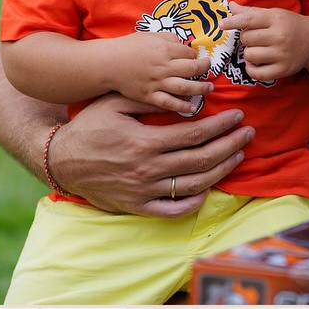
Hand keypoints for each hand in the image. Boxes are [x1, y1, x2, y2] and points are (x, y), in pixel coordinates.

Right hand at [48, 90, 253, 218]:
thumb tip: (182, 98)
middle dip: (230, 145)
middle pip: (202, 159)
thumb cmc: (88, 128)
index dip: (221, 126)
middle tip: (248, 133)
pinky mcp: (139, 206)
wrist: (60, 160)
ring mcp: (145, 191)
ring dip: (222, 170)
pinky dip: (196, 201)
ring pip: (195, 184)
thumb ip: (148, 101)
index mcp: (145, 142)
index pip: (195, 134)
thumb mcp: (113, 104)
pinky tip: (209, 188)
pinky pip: (175, 210)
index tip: (237, 117)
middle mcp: (148, 169)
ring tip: (238, 155)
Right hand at [115, 33, 211, 113]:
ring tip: (210, 88)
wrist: (107, 64)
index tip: (197, 57)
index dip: (196, 55)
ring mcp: (156, 83)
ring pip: (185, 87)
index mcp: (163, 50)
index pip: (189, 53)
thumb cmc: (128, 47)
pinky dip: (182, 106)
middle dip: (205, 69)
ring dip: (201, 89)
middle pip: (192, 69)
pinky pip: (169, 103)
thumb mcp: (149, 36)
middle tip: (209, 70)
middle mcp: (162, 67)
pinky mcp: (149, 96)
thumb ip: (168, 39)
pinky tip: (193, 107)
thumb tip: (185, 45)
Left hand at [225, 3, 308, 82]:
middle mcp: (280, 36)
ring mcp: (282, 54)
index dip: (233, 22)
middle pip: (247, 39)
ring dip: (249, 53)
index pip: (249, 19)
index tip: (222, 24)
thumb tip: (231, 6)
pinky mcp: (284, 70)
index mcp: (276, 19)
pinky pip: (257, 73)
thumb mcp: (274, 14)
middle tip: (257, 38)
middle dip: (247, 39)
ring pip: (249, 55)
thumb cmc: (290, 25)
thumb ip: (251, 12)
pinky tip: (256, 64)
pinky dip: (251, 69)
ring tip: (259, 50)